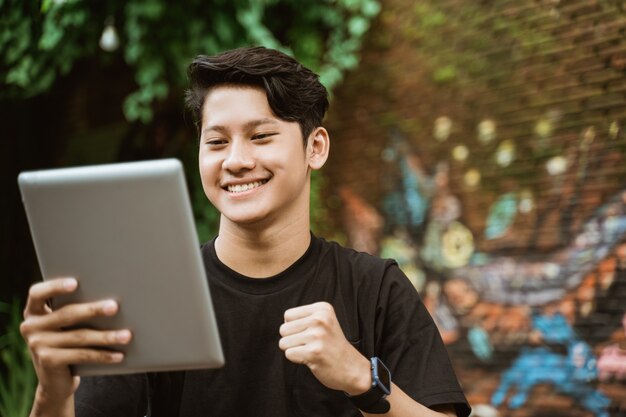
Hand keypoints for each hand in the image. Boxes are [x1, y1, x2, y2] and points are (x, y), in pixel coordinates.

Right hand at [20, 278, 131, 407]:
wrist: (55, 381)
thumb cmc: (66, 344)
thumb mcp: (64, 327)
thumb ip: (74, 312)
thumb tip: (111, 302)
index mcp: (34, 311)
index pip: (38, 293)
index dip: (55, 287)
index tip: (75, 283)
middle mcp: (30, 326)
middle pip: (66, 314)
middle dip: (93, 310)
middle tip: (114, 307)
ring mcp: (37, 345)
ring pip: (79, 336)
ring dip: (106, 336)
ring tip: (126, 335)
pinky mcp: (48, 361)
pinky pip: (81, 355)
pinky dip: (103, 355)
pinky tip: (118, 354)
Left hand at [279, 302, 370, 394]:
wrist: (352, 368)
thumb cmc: (332, 345)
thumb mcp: (324, 322)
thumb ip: (304, 318)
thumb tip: (283, 324)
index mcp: (322, 308)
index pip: (288, 315)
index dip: (294, 327)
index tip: (311, 333)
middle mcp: (320, 319)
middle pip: (283, 329)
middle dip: (292, 339)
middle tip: (311, 345)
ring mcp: (317, 335)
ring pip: (284, 342)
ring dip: (294, 350)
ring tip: (311, 350)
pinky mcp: (313, 352)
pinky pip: (289, 354)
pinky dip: (297, 359)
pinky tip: (312, 358)